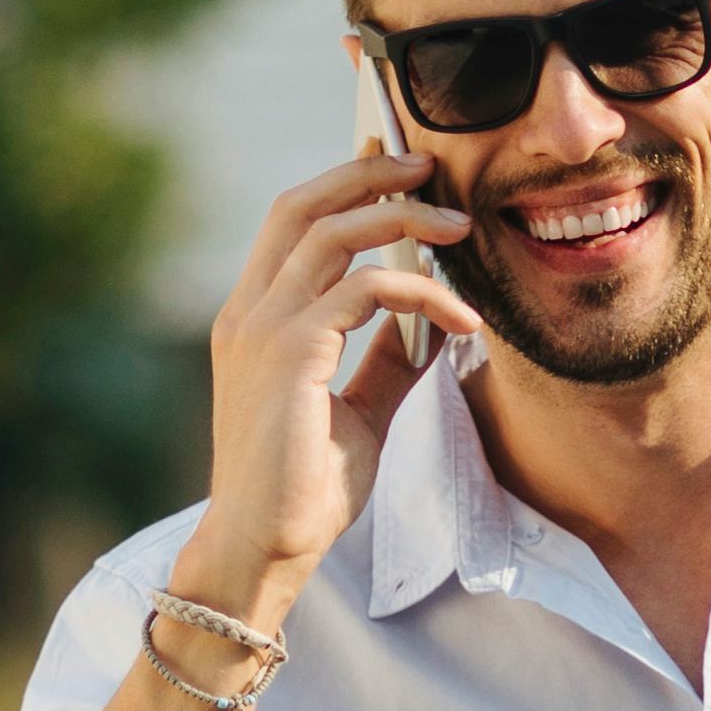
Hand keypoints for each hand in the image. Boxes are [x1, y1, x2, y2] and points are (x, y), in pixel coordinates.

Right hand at [187, 149, 474, 612]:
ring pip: (334, 232)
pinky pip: (367, 290)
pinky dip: (422, 292)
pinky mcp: (291, 352)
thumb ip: (389, 360)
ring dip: (404, 218)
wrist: (265, 549)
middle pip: (304, 203)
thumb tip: (436, 321)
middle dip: (369, 173)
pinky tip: (461, 320)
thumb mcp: (359, 412)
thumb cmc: (304, 490)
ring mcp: (263, 328)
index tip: (394, 161)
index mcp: (255, 318)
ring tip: (461, 227)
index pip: (292, 221)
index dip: (343, 182)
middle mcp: (250, 311)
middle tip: (430, 166)